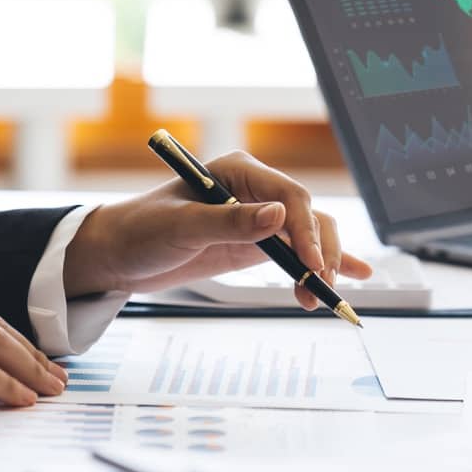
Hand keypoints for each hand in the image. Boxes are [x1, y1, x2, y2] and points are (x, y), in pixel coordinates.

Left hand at [62, 151, 372, 309]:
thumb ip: (230, 222)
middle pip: (307, 218)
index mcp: (239, 172)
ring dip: (320, 266)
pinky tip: (354, 276)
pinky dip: (325, 263)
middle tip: (318, 287)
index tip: (310, 265)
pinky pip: (299, 252)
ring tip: (316, 298)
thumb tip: (278, 217)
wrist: (118, 254)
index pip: (289, 197)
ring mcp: (260, 219)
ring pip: (310, 237)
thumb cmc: (141, 230)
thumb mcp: (181, 227)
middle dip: (319, 253)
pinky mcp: (258, 245)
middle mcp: (255, 191)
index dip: (306, 231)